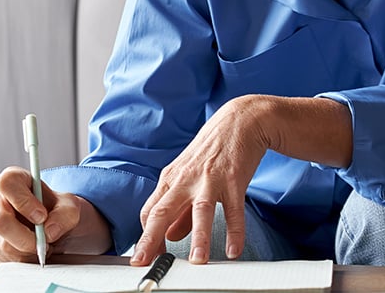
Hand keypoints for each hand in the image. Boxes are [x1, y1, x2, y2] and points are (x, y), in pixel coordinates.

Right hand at [0, 166, 111, 261]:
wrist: (51, 222)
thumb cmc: (55, 208)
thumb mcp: (69, 206)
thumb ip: (64, 215)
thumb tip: (49, 231)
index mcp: (11, 179)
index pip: (7, 186)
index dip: (24, 203)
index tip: (42, 216)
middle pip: (0, 221)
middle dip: (27, 238)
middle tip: (45, 241)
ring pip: (3, 243)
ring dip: (28, 250)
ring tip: (43, 244)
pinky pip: (4, 256)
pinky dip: (23, 258)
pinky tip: (33, 249)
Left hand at [132, 95, 274, 265]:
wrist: (239, 121)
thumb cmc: (212, 150)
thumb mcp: (189, 176)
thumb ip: (179, 209)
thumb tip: (169, 236)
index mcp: (171, 179)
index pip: (149, 211)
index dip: (145, 236)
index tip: (144, 257)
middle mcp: (186, 179)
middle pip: (163, 211)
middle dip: (151, 239)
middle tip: (145, 263)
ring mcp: (210, 179)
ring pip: (200, 211)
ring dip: (198, 238)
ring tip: (198, 262)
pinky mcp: (234, 180)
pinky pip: (234, 210)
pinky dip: (235, 232)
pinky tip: (233, 250)